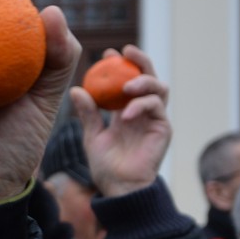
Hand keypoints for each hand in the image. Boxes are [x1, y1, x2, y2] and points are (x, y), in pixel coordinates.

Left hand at [70, 45, 169, 196]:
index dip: (120, 64)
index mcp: (125, 109)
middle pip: (148, 77)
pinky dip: (142, 105)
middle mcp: (142, 110)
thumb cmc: (105, 164)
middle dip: (140, 61)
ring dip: (143, 81)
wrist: (119, 187)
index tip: (107, 53)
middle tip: (126, 51)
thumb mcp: (91, 135)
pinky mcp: (163, 128)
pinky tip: (126, 113)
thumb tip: (76, 89)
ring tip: (126, 86)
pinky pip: (157, 108)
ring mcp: (154, 118)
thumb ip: (88, 114)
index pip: (126, 80)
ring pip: (159, 87)